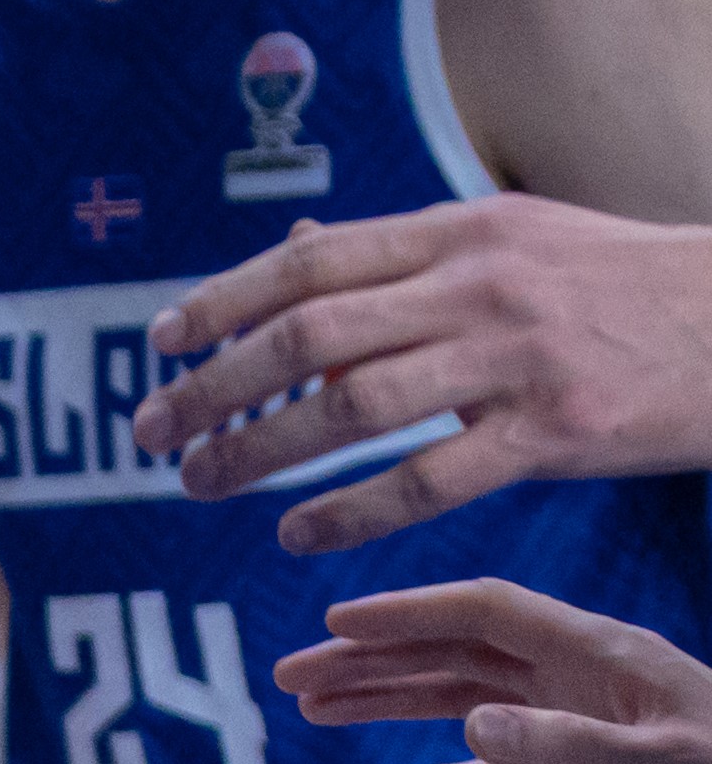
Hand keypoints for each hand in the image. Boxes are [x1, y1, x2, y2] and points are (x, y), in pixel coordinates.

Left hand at [135, 200, 711, 546]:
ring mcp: (516, 360)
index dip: (223, 302)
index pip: (312, 261)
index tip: (160, 343)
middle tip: (150, 430)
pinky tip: (294, 531)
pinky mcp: (553, 432)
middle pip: (312, 332)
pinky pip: (427, 480)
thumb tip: (288, 260)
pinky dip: (349, 510)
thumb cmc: (612, 284)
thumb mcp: (512, 238)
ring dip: (260, 451)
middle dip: (216, 386)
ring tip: (197, 481)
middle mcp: (480, 287)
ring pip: (354, 406)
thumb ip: (404, 257)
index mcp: (462, 232)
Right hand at [278, 575, 711, 763]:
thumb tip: (473, 725)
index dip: (410, 612)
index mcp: (602, 654)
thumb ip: (567, 744)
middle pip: (457, 654)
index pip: (487, 614)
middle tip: (290, 676)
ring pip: (462, 705)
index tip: (334, 621)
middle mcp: (580, 681)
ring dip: (388, 706)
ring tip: (312, 712)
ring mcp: (577, 728)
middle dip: (373, 659)